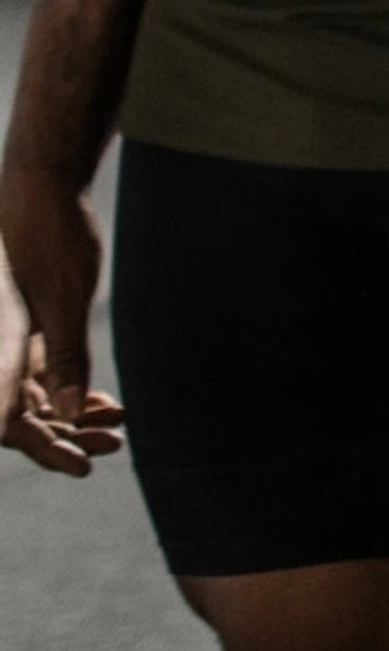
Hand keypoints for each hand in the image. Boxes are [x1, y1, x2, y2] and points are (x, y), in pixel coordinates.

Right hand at [1, 163, 124, 476]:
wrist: (40, 186)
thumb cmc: (50, 237)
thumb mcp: (65, 298)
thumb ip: (66, 355)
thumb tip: (72, 414)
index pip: (10, 416)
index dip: (43, 446)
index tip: (80, 464)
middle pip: (18, 412)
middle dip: (62, 435)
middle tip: (110, 444)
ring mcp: (2, 340)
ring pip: (29, 395)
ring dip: (68, 414)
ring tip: (114, 425)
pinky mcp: (17, 328)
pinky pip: (35, 374)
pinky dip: (65, 389)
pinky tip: (102, 402)